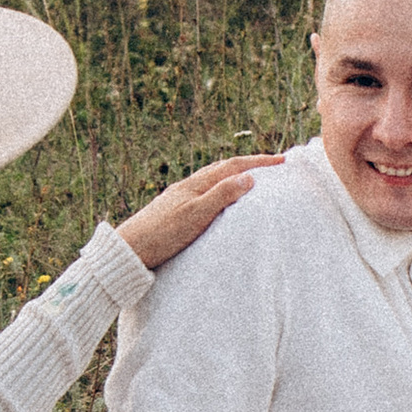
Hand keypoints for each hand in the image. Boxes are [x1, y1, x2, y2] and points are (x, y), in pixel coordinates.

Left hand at [115, 154, 283, 272]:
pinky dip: (219, 189)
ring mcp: (179, 198)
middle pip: (222, 168)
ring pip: (211, 179)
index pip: (233, 166)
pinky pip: (203, 192)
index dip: (258, 162)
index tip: (282, 161)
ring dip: (232, 175)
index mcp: (196, 184)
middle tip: (271, 164)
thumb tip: (249, 177)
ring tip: (248, 178)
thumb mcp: (197, 215)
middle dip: (248, 164)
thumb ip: (222, 195)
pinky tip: (217, 200)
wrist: (128, 250)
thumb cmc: (162, 235)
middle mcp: (187, 186)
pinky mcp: (172, 211)